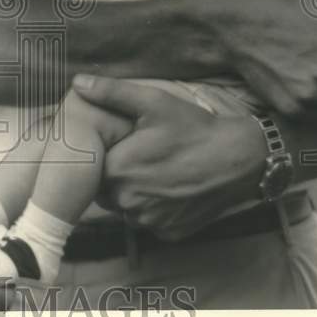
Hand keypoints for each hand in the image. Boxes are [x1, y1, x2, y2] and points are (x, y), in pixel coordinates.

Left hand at [73, 76, 265, 240]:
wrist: (239, 158)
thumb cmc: (193, 128)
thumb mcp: (152, 102)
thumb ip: (111, 93)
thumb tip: (77, 83)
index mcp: (117, 171)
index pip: (92, 169)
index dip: (104, 156)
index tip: (120, 145)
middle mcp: (129, 203)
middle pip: (107, 191)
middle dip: (117, 175)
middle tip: (140, 156)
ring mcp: (150, 222)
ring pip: (127, 208)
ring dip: (134, 194)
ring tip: (156, 171)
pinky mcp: (169, 233)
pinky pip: (150, 222)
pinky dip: (155, 209)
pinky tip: (170, 188)